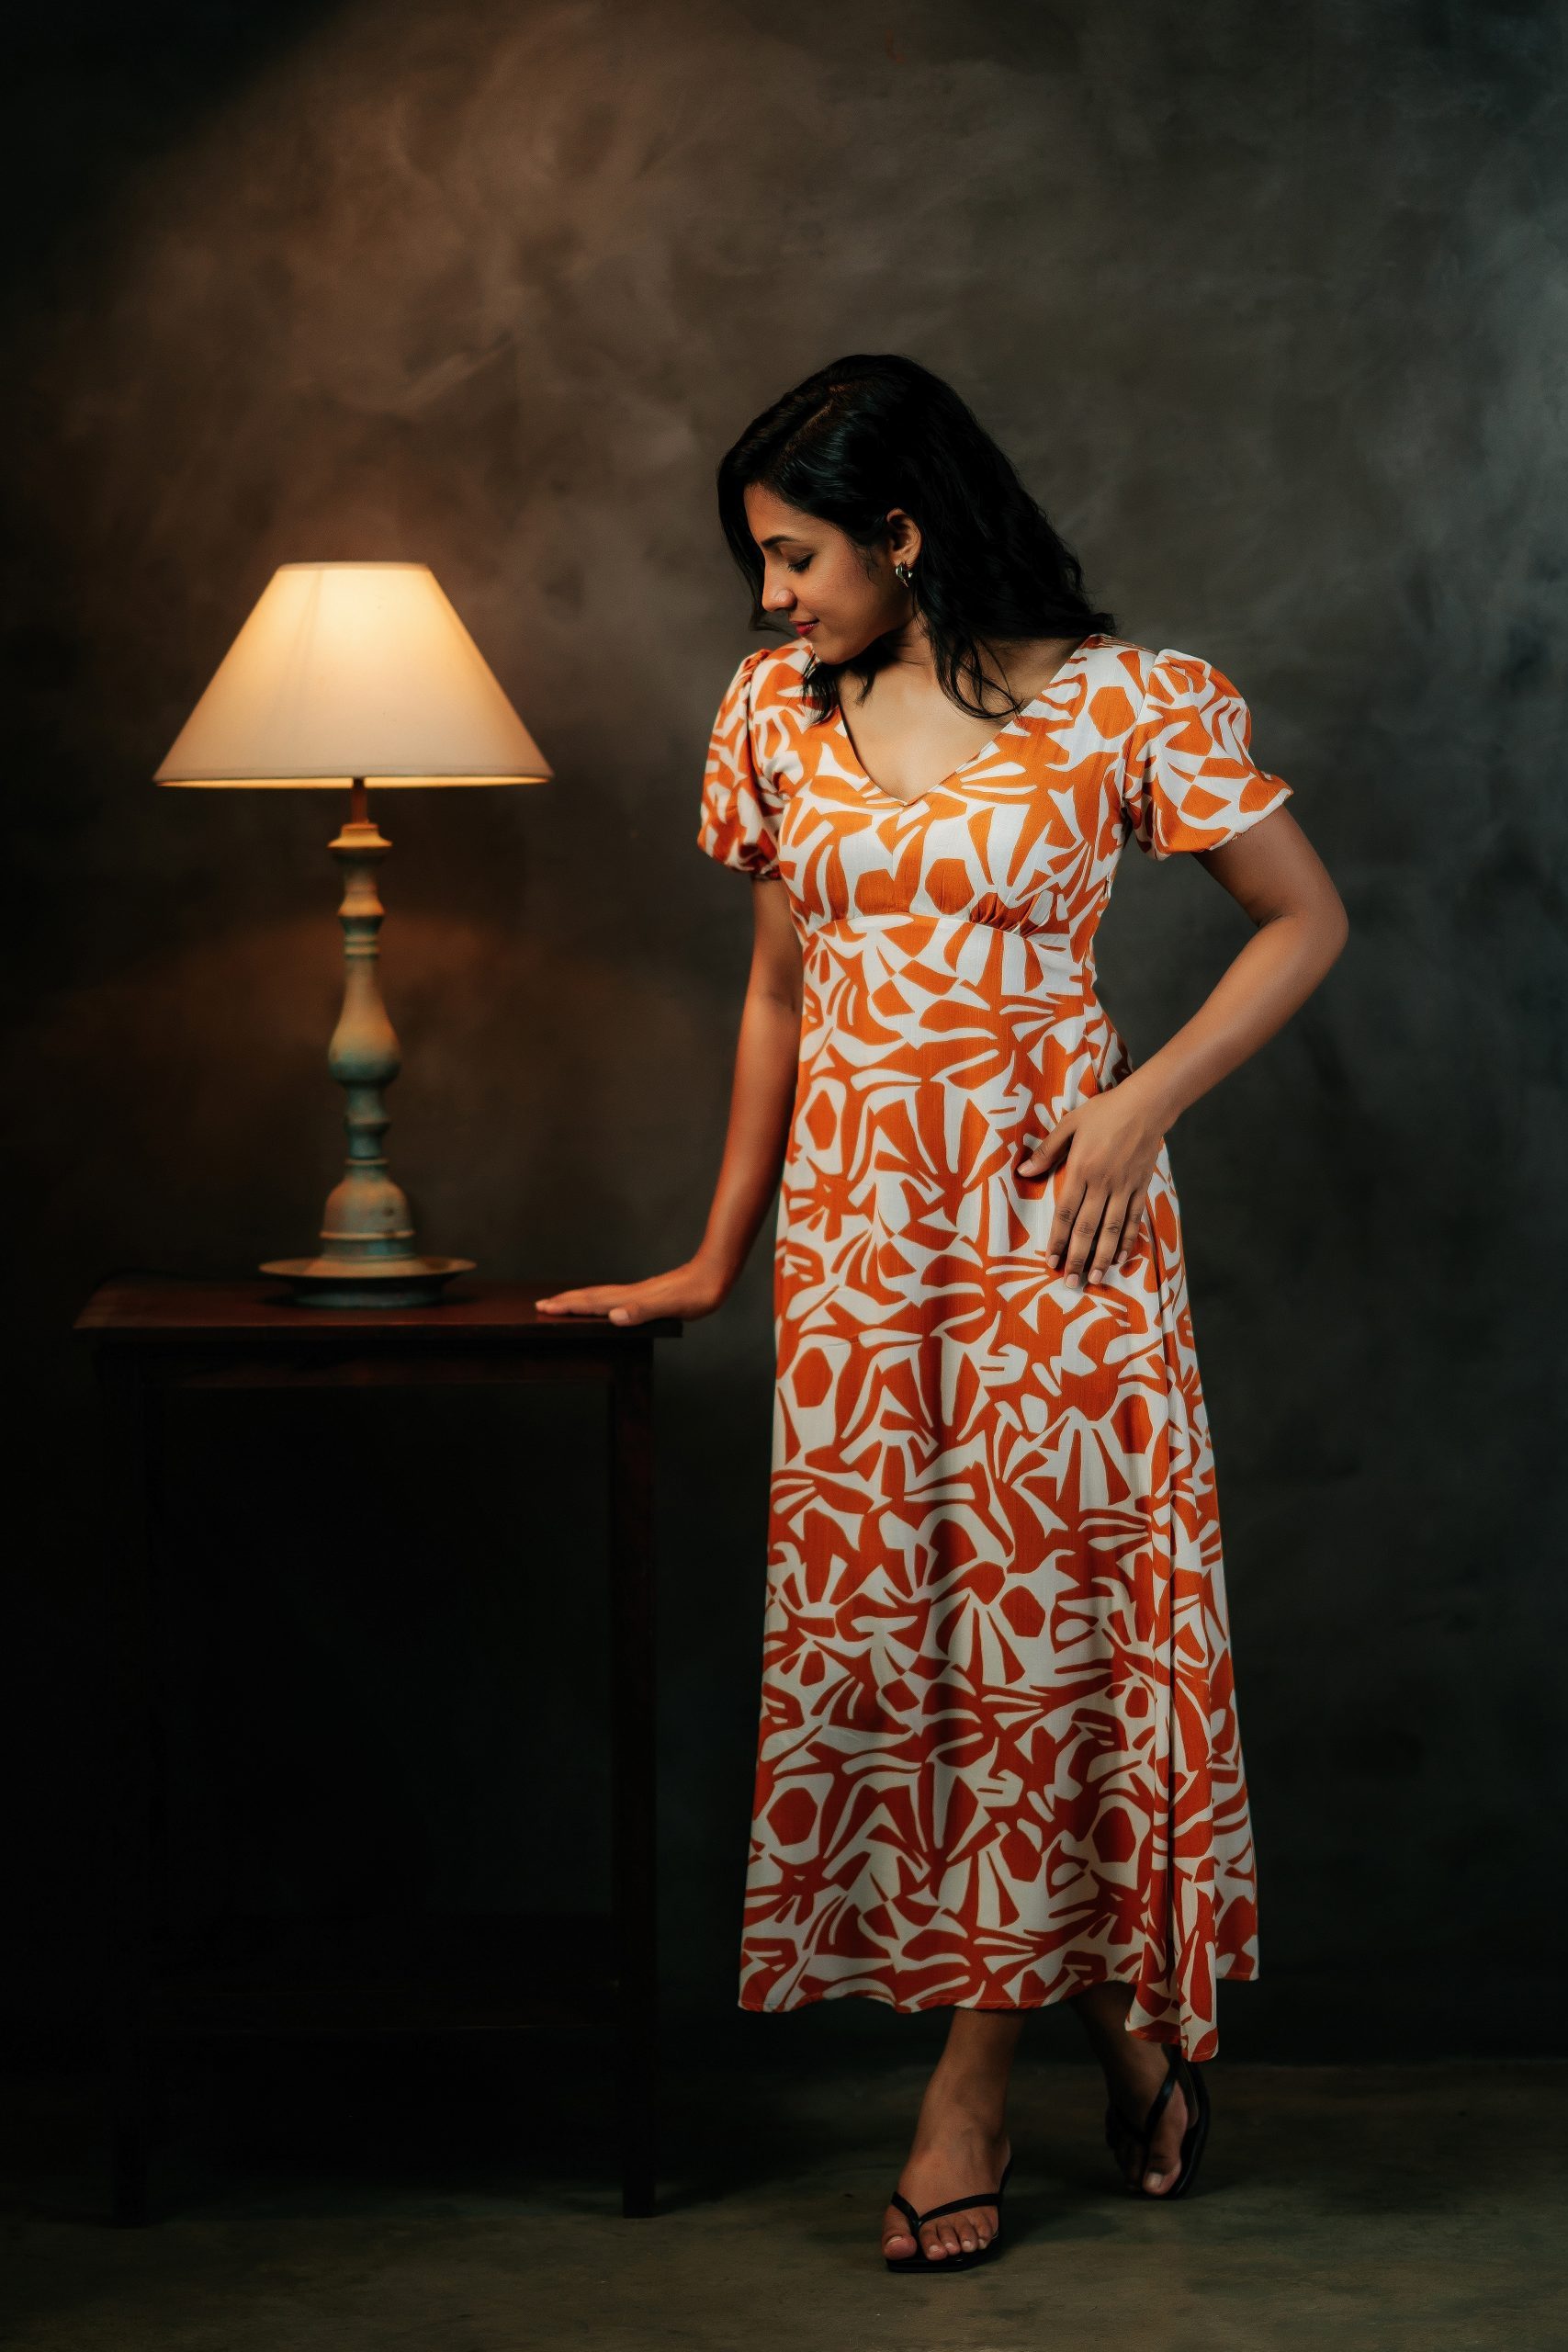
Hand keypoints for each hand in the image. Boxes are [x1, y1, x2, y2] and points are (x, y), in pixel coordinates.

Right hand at [535, 1259, 728, 1325]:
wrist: (715, 1274)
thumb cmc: (697, 1293)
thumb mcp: (672, 1306)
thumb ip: (642, 1311)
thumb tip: (614, 1316)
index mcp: (630, 1299)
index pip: (592, 1303)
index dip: (568, 1307)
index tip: (544, 1308)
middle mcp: (630, 1294)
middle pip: (591, 1297)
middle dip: (565, 1302)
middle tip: (541, 1305)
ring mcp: (638, 1293)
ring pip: (601, 1295)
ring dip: (579, 1299)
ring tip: (563, 1302)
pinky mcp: (648, 1294)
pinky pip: (614, 1297)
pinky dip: (599, 1300)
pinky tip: (604, 1304)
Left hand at [1018, 1078, 1166, 1287]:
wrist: (1147, 1104)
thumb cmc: (1105, 1111)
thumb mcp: (1070, 1124)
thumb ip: (1047, 1150)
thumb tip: (1024, 1171)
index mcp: (1081, 1169)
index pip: (1065, 1212)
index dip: (1057, 1240)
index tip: (1051, 1262)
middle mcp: (1103, 1183)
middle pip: (1087, 1228)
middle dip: (1077, 1258)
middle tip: (1071, 1283)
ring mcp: (1124, 1187)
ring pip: (1112, 1229)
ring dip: (1102, 1256)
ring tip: (1094, 1279)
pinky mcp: (1141, 1187)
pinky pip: (1133, 1219)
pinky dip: (1127, 1240)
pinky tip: (1120, 1257)